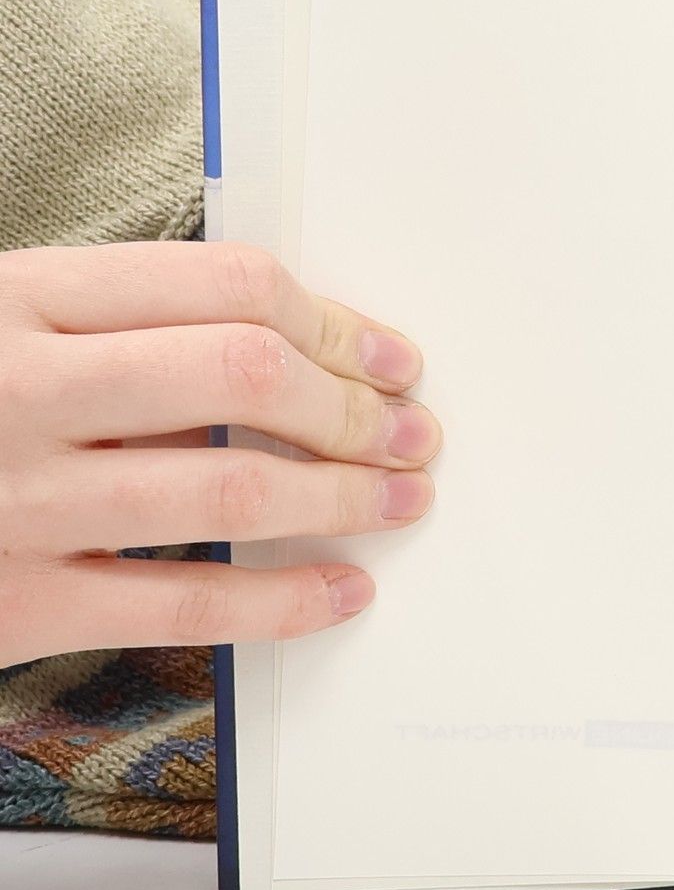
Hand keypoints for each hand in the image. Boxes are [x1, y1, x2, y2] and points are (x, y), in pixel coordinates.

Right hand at [0, 242, 439, 666]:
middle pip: (245, 374)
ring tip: (403, 499)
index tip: (392, 356)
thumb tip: (296, 348)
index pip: (224, 285)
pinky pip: (185, 603)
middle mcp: (17, 388)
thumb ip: (115, 328)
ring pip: (234, 486)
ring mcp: (13, 500)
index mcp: (15, 296)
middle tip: (416, 432)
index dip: (334, 321)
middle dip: (356, 407)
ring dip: (347, 496)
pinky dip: (285, 600)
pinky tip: (343, 590)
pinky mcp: (11, 604)